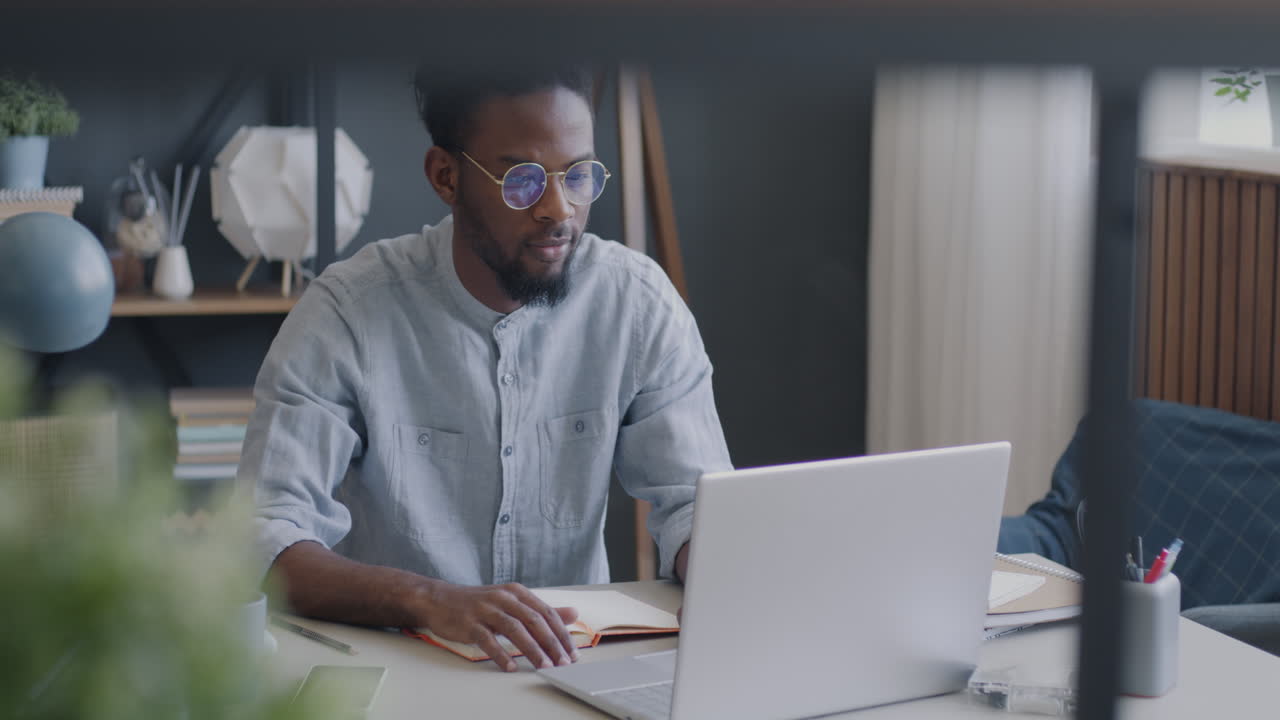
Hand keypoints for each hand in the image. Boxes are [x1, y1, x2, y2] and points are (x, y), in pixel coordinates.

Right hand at [420, 581, 579, 671]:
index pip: (546, 613)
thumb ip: (540, 610)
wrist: (439, 599)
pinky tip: (511, 666)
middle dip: (551, 644)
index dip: (561, 633)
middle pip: (534, 621)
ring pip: (515, 630)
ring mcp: (486, 610)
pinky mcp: (469, 623)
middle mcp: (504, 598)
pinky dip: (501, 654)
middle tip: (563, 663)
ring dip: (532, 650)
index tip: (572, 653)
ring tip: (544, 667)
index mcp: (517, 592)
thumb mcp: (512, 602)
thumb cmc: (479, 604)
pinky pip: (488, 640)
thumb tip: (573, 613)